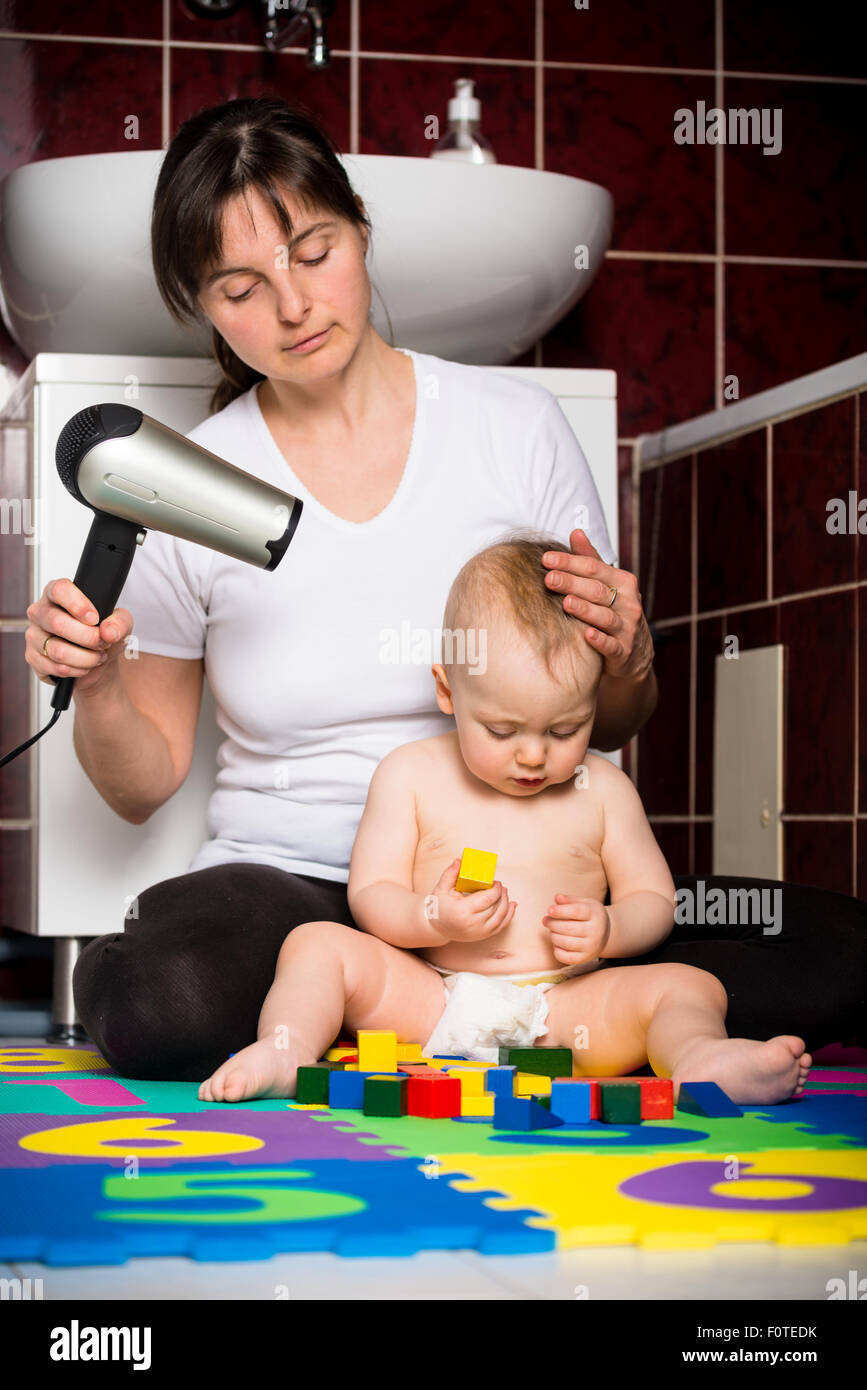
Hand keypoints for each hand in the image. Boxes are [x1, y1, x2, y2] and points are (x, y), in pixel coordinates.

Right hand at [25, 577, 132, 693]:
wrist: (97, 662)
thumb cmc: (103, 635)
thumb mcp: (120, 624)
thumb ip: (119, 623)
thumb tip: (107, 632)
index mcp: (57, 594)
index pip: (59, 590)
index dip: (78, 604)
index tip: (95, 618)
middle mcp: (40, 612)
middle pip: (57, 623)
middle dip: (88, 637)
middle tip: (102, 643)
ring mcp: (34, 635)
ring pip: (57, 650)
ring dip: (85, 658)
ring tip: (98, 657)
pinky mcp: (33, 658)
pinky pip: (54, 667)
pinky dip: (76, 670)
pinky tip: (85, 667)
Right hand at [430, 857, 516, 942]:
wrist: (438, 928)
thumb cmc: (439, 906)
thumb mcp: (441, 888)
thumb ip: (451, 873)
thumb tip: (460, 860)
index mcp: (462, 911)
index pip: (487, 899)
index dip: (496, 889)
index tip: (496, 882)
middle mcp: (472, 924)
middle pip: (496, 907)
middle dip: (502, 894)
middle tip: (501, 885)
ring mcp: (479, 932)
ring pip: (501, 917)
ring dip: (506, 903)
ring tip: (505, 892)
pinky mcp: (483, 936)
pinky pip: (501, 926)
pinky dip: (509, 915)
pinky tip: (512, 905)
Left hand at [541, 528, 653, 679]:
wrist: (634, 652)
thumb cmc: (614, 611)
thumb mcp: (607, 584)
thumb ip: (590, 560)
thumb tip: (576, 532)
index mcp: (623, 582)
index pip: (594, 568)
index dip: (570, 562)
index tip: (546, 559)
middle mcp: (629, 603)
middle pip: (597, 590)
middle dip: (572, 583)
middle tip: (549, 578)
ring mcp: (628, 628)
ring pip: (605, 617)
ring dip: (586, 609)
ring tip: (566, 603)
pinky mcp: (624, 651)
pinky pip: (612, 646)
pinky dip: (601, 640)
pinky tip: (588, 635)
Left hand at [543, 893, 610, 963]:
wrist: (607, 934)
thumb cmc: (590, 915)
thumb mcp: (584, 903)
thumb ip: (570, 900)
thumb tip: (557, 898)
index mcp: (595, 914)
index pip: (576, 912)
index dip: (561, 911)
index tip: (549, 910)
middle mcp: (596, 931)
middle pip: (568, 928)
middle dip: (552, 924)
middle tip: (545, 920)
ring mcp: (591, 946)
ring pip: (566, 943)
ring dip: (553, 936)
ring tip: (552, 930)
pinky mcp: (585, 958)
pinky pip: (567, 958)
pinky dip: (557, 951)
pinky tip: (557, 943)